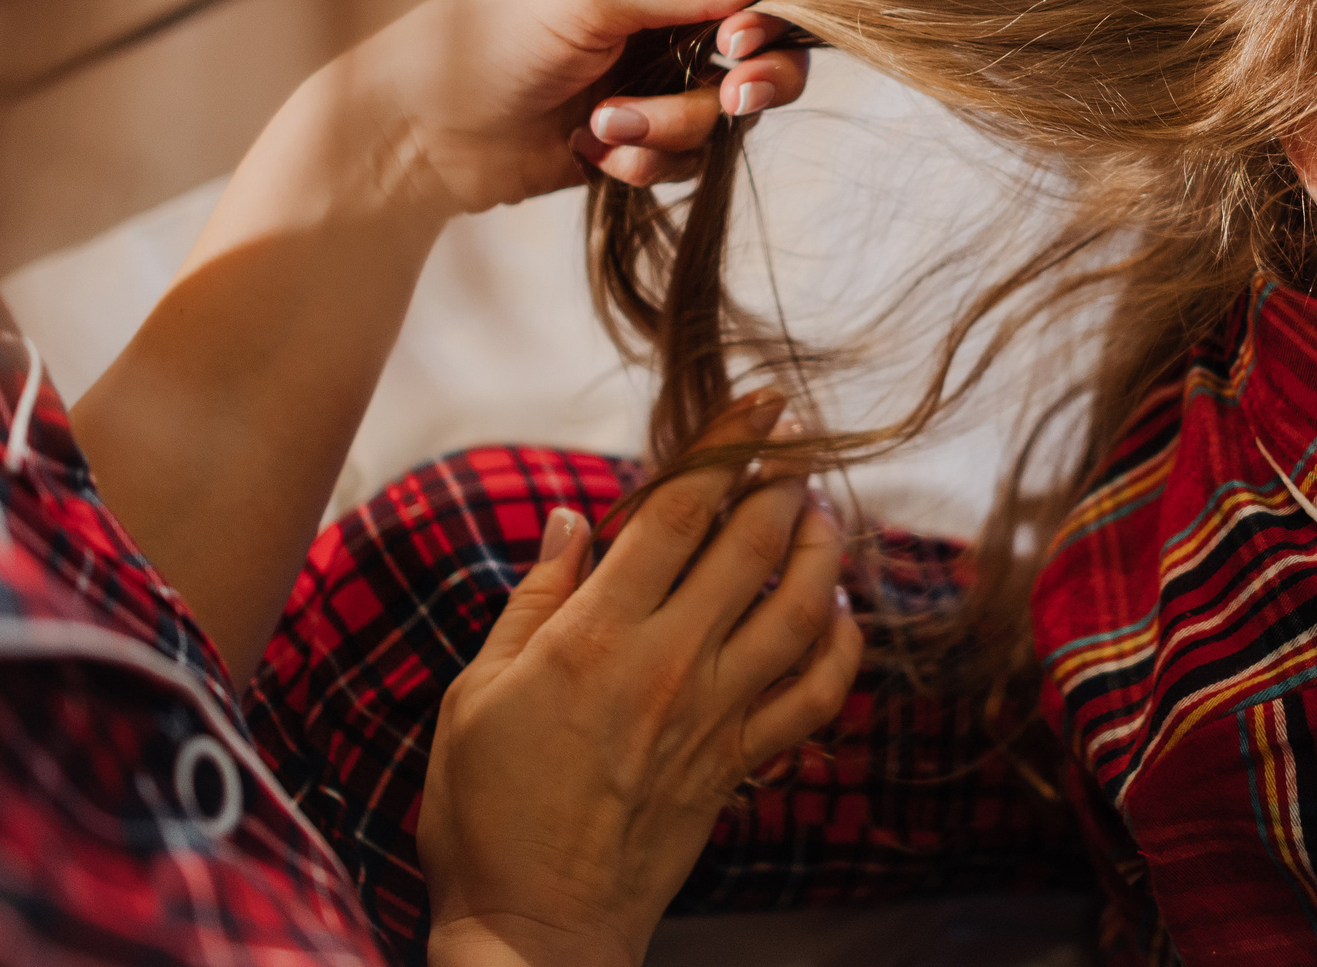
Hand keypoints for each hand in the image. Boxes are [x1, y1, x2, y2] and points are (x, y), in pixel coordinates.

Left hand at [362, 0, 813, 215]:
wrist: (414, 133)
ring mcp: (649, 82)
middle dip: (748, 82)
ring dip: (670, 127)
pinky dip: (647, 163)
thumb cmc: (485, 41)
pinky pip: (683, 160)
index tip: (739, 44)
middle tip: (732, 98)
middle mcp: (660, 19)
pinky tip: (595, 153)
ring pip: (719, 115)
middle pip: (759, 53)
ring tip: (605, 126)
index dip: (768, 15)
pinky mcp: (634, 140)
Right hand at [418, 398, 862, 966]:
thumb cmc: (485, 810)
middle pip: (754, 544)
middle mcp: (670, 662)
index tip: (758, 402)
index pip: (681, 510)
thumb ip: (534, 599)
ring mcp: (715, 714)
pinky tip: (841, 613)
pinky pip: (814, 696)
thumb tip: (570, 518)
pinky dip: (841, 649)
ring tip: (822, 510)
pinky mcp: (739, 762)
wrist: (533, 927)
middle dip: (785, 478)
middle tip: (799, 441)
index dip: (727, 444)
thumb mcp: (475, 692)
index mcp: (597, 633)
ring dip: (821, 548)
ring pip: (799, 609)